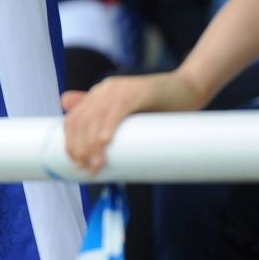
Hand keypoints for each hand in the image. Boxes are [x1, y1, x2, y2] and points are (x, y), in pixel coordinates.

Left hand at [61, 71, 201, 172]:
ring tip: (97, 165)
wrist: (188, 90)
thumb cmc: (159, 107)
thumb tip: (88, 141)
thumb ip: (106, 121)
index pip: (73, 119)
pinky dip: (109, 125)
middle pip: (81, 120)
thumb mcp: (128, 116)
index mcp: (98, 96)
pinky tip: (105, 140)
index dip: (70, 142)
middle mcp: (104, 90)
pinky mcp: (138, 92)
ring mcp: (120, 89)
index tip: (77, 165)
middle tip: (88, 169)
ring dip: (93, 143)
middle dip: (80, 147)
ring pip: (97, 117)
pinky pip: (118, 109)